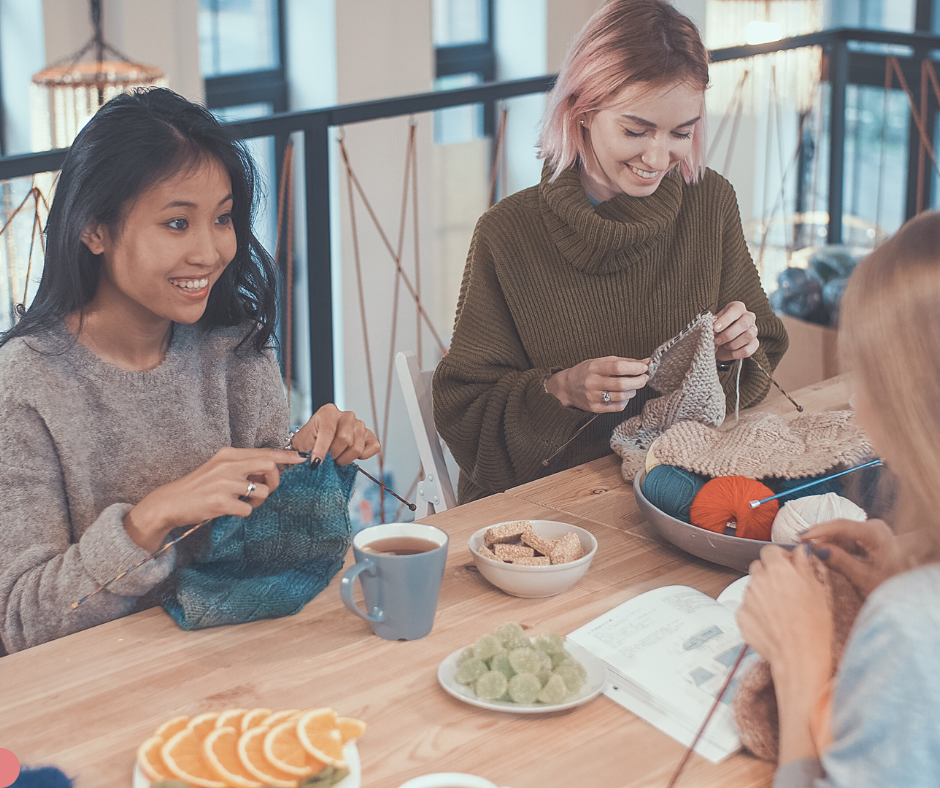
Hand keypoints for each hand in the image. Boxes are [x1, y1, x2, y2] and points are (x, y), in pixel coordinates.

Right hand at [124, 447, 305, 551]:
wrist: (170, 502)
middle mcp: (228, 465)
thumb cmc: (199, 487)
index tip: (301, 458)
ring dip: (258, 501)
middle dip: (275, 480)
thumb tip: (270, 471)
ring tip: (242, 502)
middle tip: (265, 489)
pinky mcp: (221, 502)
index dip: (286, 455)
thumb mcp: (219, 468)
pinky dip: (244, 512)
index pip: (265, 452)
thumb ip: (242, 467)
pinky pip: (248, 510)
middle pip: (270, 466)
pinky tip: (229, 510)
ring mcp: (225, 483)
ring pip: (263, 491)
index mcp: (229, 454)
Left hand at [291, 403, 380, 465]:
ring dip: (345, 458)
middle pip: (345, 439)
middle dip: (334, 455)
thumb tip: (311, 463)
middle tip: (328, 458)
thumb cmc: (310, 442)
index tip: (315, 464)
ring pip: (357, 447)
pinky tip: (350, 455)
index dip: (322, 450)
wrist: (317, 442)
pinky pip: (374, 447)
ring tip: (337, 456)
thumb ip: (306, 452)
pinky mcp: (370, 435)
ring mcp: (360, 425)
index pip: (328, 432)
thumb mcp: (302, 444)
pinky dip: (363, 456)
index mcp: (329, 412)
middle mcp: (347, 415)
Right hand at [544, 356, 648, 412]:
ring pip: (621, 396)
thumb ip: (624, 361)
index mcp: (594, 367)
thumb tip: (647, 361)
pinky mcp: (595, 408)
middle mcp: (592, 382)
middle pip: (621, 384)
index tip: (644, 367)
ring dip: (633, 391)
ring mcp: (593, 397)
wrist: (567, 387)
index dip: (634, 367)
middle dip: (638, 381)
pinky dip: (625, 401)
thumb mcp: (602, 362)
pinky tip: (624, 396)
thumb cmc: (587, 372)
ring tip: (633, 386)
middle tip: (644, 378)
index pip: (618, 367)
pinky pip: (617, 407)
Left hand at [714, 301, 758, 360]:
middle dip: (728, 334)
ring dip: (733, 343)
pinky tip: (730, 351)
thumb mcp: (713, 324)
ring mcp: (754, 330)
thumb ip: (712, 323)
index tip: (715, 328)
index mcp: (738, 308)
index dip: (725, 320)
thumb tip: (712, 327)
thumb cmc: (716, 330)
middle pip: (744, 323)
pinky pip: (749, 349)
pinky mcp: (755, 344)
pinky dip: (737, 353)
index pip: (735, 310)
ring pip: (749, 335)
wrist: (719, 344)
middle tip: (717, 340)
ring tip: (724, 345)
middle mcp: (748, 317)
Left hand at [737, 545, 834, 763]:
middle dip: (769, 574)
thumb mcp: (817, 588)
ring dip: (763, 593)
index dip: (779, 558)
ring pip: (752, 588)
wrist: (800, 656)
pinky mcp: (740, 616)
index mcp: (777, 568)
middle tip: (786, 590)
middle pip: (758, 567)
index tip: (787, 566)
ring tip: (781, 612)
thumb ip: (804, 564)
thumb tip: (800, 549)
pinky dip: (756, 612)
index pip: (769, 551)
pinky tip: (772, 623)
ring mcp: (746, 598)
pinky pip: (747, 607)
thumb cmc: (814, 624)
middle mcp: (757, 580)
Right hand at [802, 518, 900, 598]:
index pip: (841, 526)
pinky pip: (847, 540)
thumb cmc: (890, 586)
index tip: (801, 537)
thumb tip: (816, 549)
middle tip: (800, 545)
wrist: (909, 593)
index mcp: (876, 534)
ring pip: (842, 534)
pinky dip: (835, 546)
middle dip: (821, 537)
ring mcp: (873, 532)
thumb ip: (838, 561)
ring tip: (808, 551)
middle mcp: (875, 527)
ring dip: (826, 542)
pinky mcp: (870, 539)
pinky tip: (823, 553)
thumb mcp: (862, 577)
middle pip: (840, 528)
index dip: (819, 530)